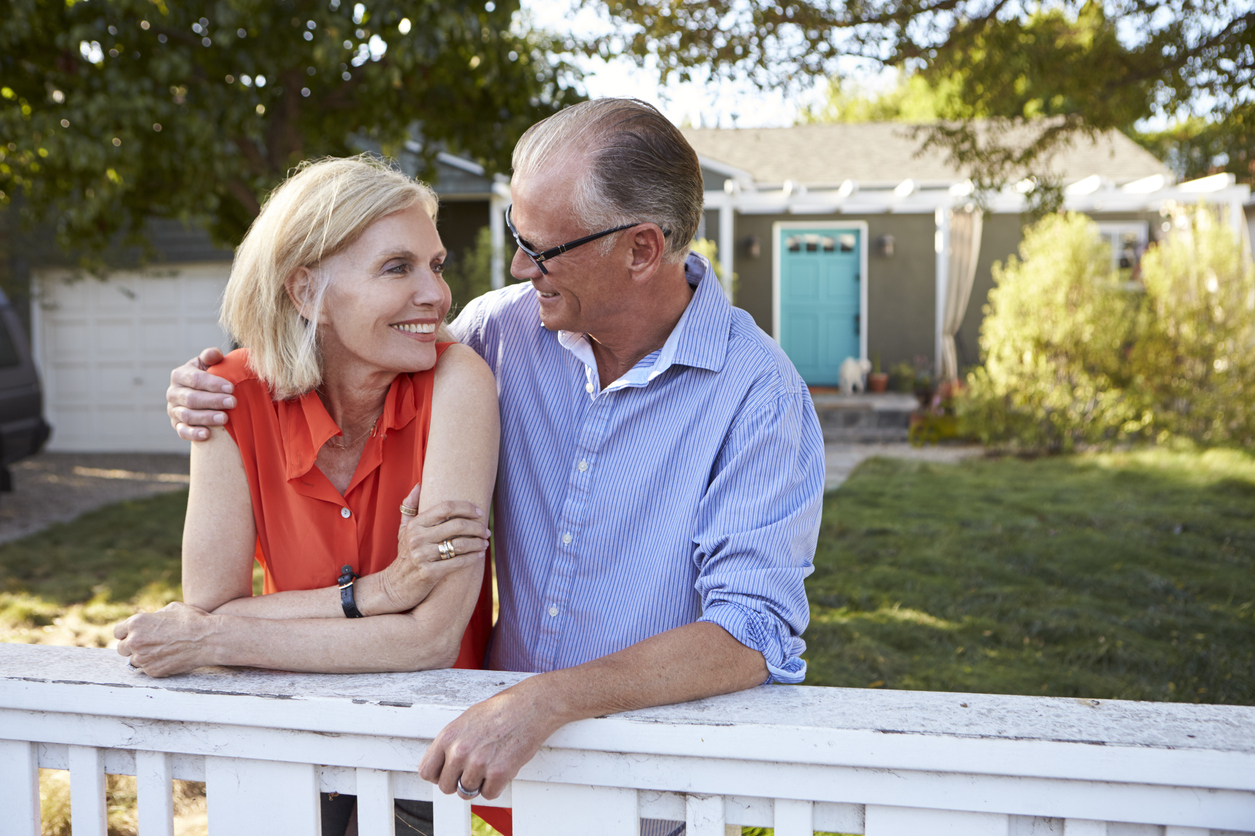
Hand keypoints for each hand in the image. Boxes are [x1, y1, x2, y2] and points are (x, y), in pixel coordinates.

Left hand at [114, 602, 216, 677]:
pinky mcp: (152, 671)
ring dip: (142, 658)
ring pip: (132, 661)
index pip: (118, 632)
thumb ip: (154, 616)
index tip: (134, 636)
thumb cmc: (193, 620)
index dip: (126, 633)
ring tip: (160, 652)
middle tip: (147, 645)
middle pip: (121, 648)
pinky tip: (169, 658)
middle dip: (132, 647)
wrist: (208, 640)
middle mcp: (135, 641)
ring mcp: (142, 658)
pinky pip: (146, 669)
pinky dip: (154, 665)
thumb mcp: (171, 608)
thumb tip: (149, 621)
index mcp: (137, 623)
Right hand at [167, 347, 234, 440]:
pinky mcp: (177, 425)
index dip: (213, 383)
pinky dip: (193, 434)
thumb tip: (215, 354)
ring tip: (225, 418)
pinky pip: (182, 431)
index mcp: (180, 375)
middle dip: (213, 401)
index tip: (231, 388)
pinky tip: (207, 435)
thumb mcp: (208, 364)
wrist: (202, 394)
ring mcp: (173, 410)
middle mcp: (173, 393)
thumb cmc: (209, 377)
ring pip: (187, 415)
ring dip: (206, 417)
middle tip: (233, 403)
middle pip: (191, 398)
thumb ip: (211, 357)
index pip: (195, 379)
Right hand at [377, 483, 489, 612]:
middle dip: (477, 527)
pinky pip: (457, 563)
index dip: (466, 507)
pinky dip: (472, 558)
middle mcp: (417, 538)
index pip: (445, 507)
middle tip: (486, 530)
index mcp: (415, 525)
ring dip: (477, 543)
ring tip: (484, 543)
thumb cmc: (404, 555)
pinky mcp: (428, 573)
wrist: (393, 586)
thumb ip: (410, 507)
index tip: (479, 512)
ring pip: (460, 544)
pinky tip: (478, 556)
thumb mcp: (403, 530)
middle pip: (457, 525)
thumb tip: (419, 485)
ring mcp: (422, 556)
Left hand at [418, 678, 564, 800]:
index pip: (426, 771)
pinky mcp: (499, 773)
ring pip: (467, 792)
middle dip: (459, 781)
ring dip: (478, 783)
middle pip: (446, 787)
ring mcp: (479, 763)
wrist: (530, 706)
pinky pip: (488, 794)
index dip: (438, 774)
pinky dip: (495, 786)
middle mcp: (460, 751)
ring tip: (489, 764)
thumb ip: (450, 743)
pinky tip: (501, 767)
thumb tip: (440, 766)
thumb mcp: (466, 720)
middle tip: (474, 768)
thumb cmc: (500, 710)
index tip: (449, 771)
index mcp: (448, 736)